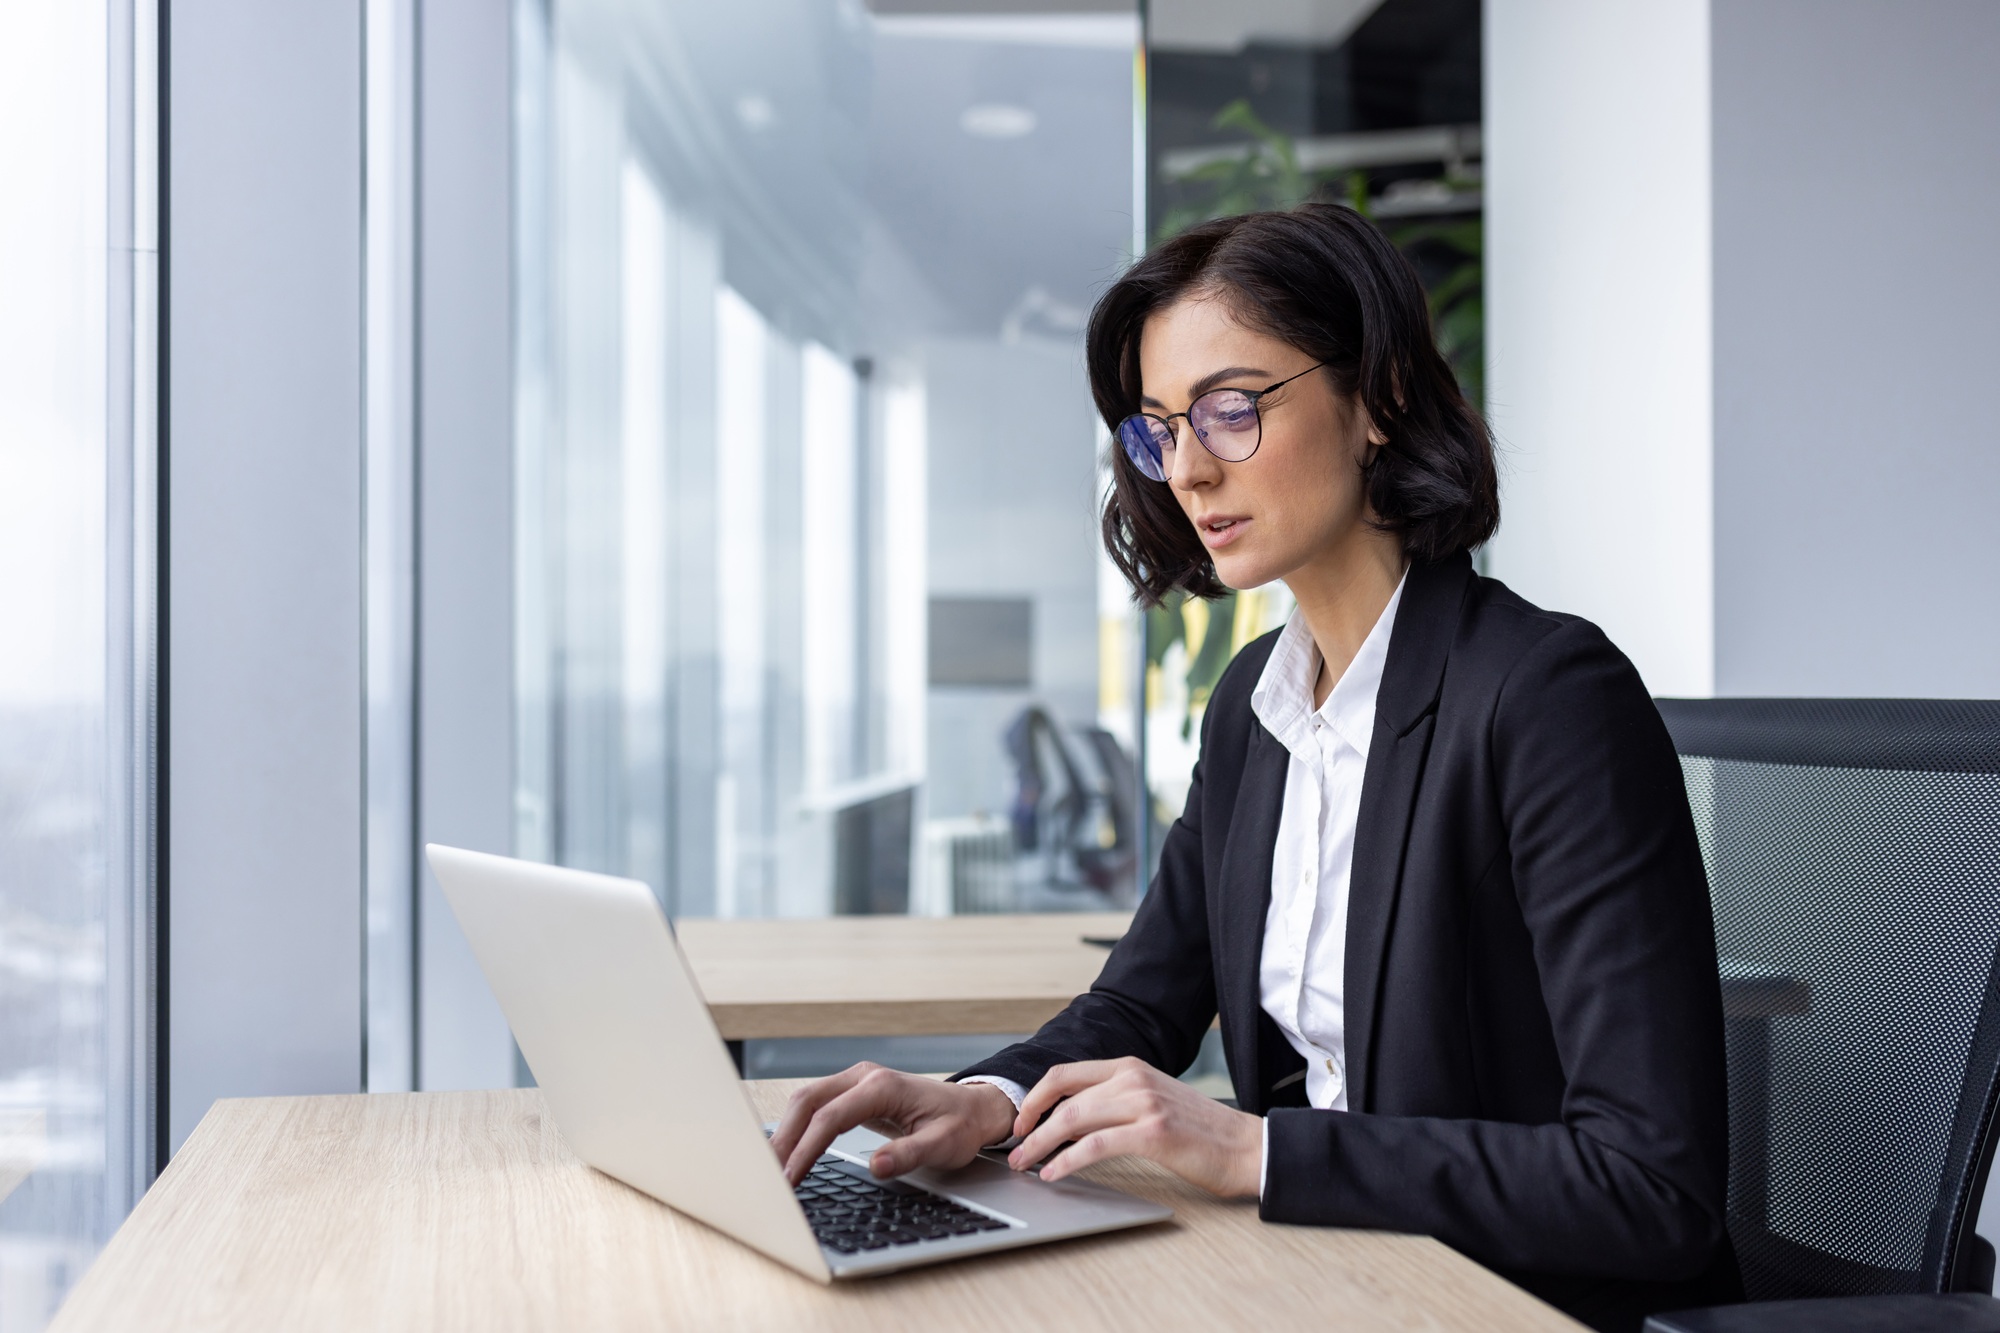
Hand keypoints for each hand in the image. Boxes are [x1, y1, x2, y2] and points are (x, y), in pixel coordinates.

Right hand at [768, 1062, 1018, 1185]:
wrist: (972, 1108)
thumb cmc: (959, 1125)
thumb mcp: (943, 1145)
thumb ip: (909, 1154)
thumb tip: (876, 1165)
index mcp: (882, 1086)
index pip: (830, 1118)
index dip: (805, 1150)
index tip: (790, 1179)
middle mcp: (863, 1076)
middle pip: (807, 1101)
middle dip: (783, 1138)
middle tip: (767, 1176)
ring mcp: (856, 1081)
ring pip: (806, 1100)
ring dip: (786, 1132)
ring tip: (772, 1167)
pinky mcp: (852, 1092)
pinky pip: (815, 1105)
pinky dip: (797, 1127)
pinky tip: (789, 1151)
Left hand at [1007, 1056, 1261, 1197]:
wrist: (1246, 1147)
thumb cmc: (1199, 1132)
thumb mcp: (1151, 1102)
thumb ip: (1113, 1103)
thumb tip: (1066, 1124)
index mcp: (1130, 1067)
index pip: (1065, 1073)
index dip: (1034, 1097)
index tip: (1021, 1122)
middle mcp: (1133, 1078)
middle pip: (1063, 1096)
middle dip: (1030, 1125)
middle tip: (1014, 1150)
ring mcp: (1144, 1103)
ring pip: (1073, 1119)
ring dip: (1041, 1145)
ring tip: (1024, 1166)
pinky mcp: (1153, 1133)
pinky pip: (1096, 1145)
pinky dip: (1067, 1161)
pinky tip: (1054, 1174)